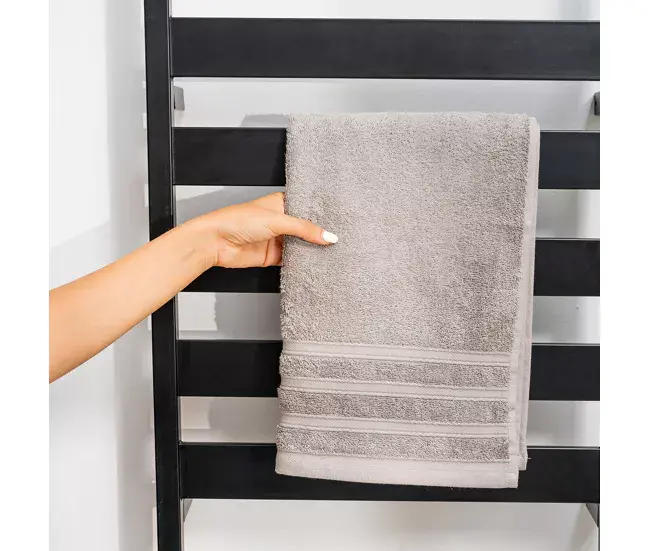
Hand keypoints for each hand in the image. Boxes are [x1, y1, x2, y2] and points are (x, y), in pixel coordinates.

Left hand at [187, 192, 337, 267]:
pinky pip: (293, 260)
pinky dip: (303, 262)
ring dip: (313, 249)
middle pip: (307, 228)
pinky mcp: (273, 256)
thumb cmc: (237, 220)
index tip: (342, 219)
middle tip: (342, 238)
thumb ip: (305, 229)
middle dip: (321, 234)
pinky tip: (317, 263)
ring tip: (335, 252)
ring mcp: (277, 239)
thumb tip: (329, 236)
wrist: (215, 242)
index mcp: (281, 203)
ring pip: (302, 245)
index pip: (307, 207)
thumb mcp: (277, 220)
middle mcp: (281, 220)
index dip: (323, 213)